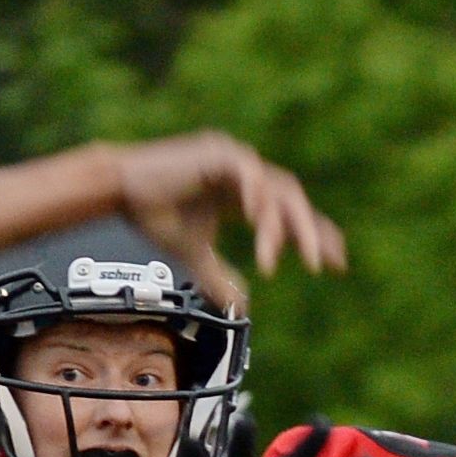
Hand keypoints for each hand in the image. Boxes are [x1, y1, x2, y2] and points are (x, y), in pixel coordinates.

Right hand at [109, 133, 346, 313]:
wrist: (119, 192)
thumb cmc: (153, 214)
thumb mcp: (193, 255)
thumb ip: (218, 276)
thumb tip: (241, 304)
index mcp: (243, 193)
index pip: (287, 213)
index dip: (313, 236)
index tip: (335, 263)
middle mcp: (244, 173)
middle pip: (292, 200)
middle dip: (312, 232)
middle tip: (325, 264)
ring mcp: (233, 159)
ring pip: (276, 188)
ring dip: (283, 225)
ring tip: (284, 256)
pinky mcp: (218, 152)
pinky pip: (250, 173)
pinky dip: (258, 197)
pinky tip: (261, 223)